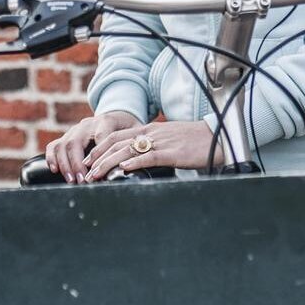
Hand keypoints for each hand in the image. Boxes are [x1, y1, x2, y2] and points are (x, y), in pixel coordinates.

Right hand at [44, 111, 140, 182]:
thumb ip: (136, 143)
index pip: (100, 137)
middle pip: (75, 142)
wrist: (117, 115)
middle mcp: (87, 124)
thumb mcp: (136, 132)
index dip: (97, 156)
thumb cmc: (127, 128)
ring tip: (71, 180)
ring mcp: (75, 129)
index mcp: (106, 121)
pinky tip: (55, 170)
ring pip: (63, 144)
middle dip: (77, 164)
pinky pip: (54, 145)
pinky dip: (52, 157)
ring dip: (65, 164)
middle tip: (82, 181)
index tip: (98, 173)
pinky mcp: (67, 135)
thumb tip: (134, 162)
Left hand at [83, 120, 218, 180]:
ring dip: (108, 163)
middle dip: (98, 157)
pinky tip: (123, 168)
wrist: (218, 136)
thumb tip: (138, 161)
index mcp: (150, 130)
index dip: (100, 148)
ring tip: (96, 174)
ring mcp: (162, 142)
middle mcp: (152, 133)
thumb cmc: (196, 141)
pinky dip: (134, 161)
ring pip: (127, 149)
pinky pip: (149, 156)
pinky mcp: (173, 152)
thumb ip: (154, 148)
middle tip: (85, 170)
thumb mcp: (170, 141)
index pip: (118, 136)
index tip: (88, 160)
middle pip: (117, 142)